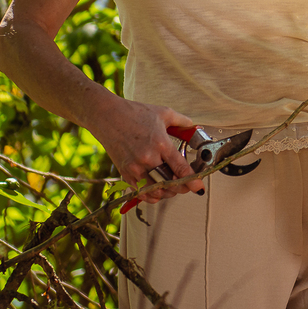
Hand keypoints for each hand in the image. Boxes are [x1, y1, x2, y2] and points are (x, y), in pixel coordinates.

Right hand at [85, 95, 204, 204]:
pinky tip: (158, 188)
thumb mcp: (164, 113)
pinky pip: (142, 193)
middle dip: (182, 187)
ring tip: (173, 186)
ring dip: (168, 192)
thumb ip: (182, 121)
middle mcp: (148, 158)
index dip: (192, 180)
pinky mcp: (125, 173)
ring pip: (156, 192)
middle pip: (170, 183)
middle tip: (187, 184)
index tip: (199, 187)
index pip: (180, 168)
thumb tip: (194, 127)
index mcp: (160, 143)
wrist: (108, 116)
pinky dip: (152, 195)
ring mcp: (135, 168)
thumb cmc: (135, 113)